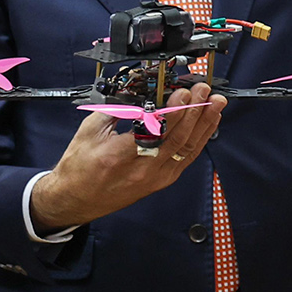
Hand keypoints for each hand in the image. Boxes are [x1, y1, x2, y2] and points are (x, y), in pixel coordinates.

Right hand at [29, 84, 227, 231]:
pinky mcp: (162, 181)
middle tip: (205, 92)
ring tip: (216, 104)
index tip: (185, 92)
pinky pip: (185, 158)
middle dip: (194, 112)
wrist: (75, 200)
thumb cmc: (79, 167)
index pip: (154, 131)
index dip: (173, 111)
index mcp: (118, 155)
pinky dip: (199, 139)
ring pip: (186, 149)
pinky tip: (208, 124)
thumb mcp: (89, 131)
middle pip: (176, 139)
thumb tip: (141, 93)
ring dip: (204, 124)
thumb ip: (116, 110)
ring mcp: (154, 178)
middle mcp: (141, 170)